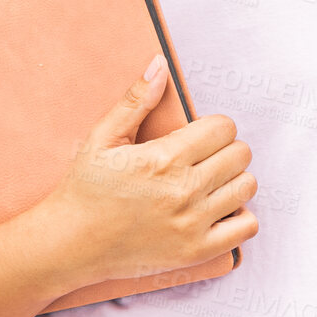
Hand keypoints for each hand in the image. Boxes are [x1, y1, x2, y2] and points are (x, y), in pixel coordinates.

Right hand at [39, 54, 258, 285]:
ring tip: (209, 181)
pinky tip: (217, 209)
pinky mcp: (196, 252)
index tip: (199, 135)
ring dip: (233, 179)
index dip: (214, 126)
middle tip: (204, 157)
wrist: (70, 245)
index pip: (223, 128)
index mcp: (163, 158)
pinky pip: (246, 228)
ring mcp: (192, 224)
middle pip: (240, 154)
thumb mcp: (103, 137)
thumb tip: (160, 64)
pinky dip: (239, 216)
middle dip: (226, 149)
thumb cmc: (85, 189)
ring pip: (246, 187)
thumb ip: (136, 100)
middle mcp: (183, 191)